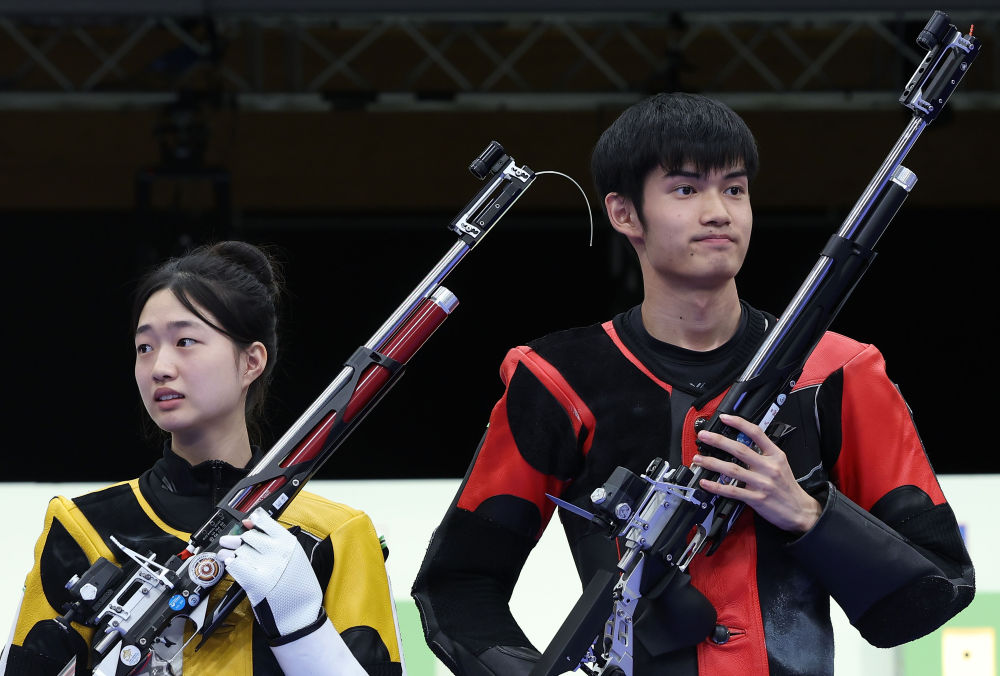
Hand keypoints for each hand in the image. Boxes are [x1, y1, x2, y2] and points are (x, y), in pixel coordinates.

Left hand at [217, 507, 322, 638]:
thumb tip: (248, 522)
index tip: (248, 523)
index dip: (253, 521)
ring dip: (232, 553)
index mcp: (288, 542)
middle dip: (241, 541)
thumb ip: (273, 539)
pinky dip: (230, 564)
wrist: (300, 614)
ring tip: (231, 557)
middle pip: (248, 536)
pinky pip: (234, 565)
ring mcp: (266, 566)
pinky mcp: (255, 582)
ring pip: (239, 551)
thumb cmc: (297, 586)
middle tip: (237, 546)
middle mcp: (277, 551)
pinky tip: (231, 566)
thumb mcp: (294, 556)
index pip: (263, 520)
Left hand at [694, 413, 821, 532]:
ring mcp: (762, 483)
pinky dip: (716, 486)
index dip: (739, 423)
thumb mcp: (781, 464)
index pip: (756, 433)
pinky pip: (732, 491)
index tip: (725, 418)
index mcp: (776, 455)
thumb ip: (764, 453)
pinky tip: (706, 482)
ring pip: (732, 469)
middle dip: (718, 441)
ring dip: (712, 463)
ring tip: (699, 459)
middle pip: (740, 449)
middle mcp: (769, 467)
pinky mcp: (756, 499)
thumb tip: (742, 443)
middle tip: (704, 436)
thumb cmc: (788, 488)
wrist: (800, 511)